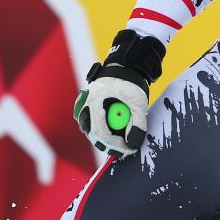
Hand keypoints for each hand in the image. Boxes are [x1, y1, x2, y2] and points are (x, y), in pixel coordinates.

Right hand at [74, 29, 165, 157]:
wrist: (125, 68)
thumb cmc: (131, 84)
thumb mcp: (138, 103)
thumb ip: (137, 124)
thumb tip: (133, 145)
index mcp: (95, 100)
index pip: (100, 131)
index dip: (114, 145)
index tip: (127, 151)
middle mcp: (84, 103)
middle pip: (93, 133)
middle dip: (109, 144)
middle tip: (125, 148)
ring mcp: (81, 104)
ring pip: (90, 129)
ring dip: (104, 135)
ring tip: (121, 134)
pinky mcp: (83, 106)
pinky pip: (89, 122)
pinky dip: (100, 127)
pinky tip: (113, 124)